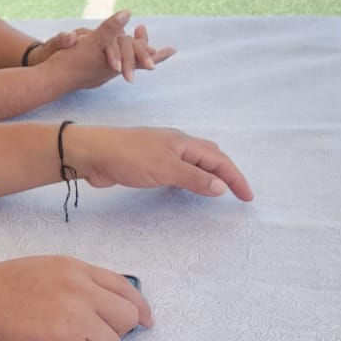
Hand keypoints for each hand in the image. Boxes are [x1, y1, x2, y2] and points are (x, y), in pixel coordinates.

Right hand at [0, 256, 152, 340]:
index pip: (125, 287)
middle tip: (89, 338)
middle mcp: (80, 289)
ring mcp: (73, 315)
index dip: (140, 309)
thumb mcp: (43, 270)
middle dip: (113, 332)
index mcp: (75, 268)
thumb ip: (75, 282)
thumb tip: (105, 304)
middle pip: (127, 319)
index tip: (145, 322)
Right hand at [38, 10, 175, 84]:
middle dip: (144, 52)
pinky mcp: (89, 73)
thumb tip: (128, 12)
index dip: (157, 54)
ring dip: (131, 54)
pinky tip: (112, 56)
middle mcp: (111, 70)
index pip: (141, 56)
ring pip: (122, 63)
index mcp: (116, 62)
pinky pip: (110, 65)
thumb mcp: (92, 42)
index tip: (172, 51)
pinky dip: (117, 57)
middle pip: (134, 60)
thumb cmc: (71, 61)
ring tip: (139, 46)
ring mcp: (100, 73)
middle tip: (158, 50)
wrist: (51, 79)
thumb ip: (110, 28)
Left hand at [67, 123, 252, 200]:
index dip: (236, 177)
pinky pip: (178, 170)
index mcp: (183, 143)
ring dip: (210, 174)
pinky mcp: (148, 163)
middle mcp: (175, 145)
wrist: (91, 153)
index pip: (219, 160)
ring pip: (194, 162)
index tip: (248, 197)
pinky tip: (187, 187)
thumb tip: (222, 186)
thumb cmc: (127, 157)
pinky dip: (191, 178)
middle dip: (227, 173)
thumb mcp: (165, 169)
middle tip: (239, 193)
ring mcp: (161, 153)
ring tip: (220, 190)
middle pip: (210, 157)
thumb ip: (194, 177)